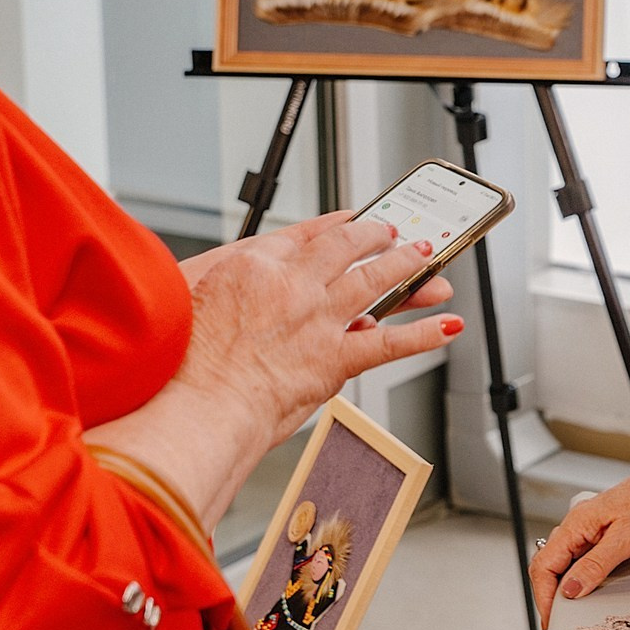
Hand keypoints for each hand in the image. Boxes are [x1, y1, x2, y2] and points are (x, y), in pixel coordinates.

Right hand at [91, 214, 457, 527]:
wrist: (194, 407)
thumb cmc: (182, 369)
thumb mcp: (193, 307)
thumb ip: (232, 296)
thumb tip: (249, 301)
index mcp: (252, 266)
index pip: (304, 233)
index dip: (334, 226)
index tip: (349, 222)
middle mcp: (291, 284)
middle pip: (345, 248)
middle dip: (376, 237)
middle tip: (394, 234)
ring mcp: (316, 319)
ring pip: (375, 282)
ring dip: (407, 269)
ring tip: (426, 261)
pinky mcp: (334, 358)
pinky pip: (390, 342)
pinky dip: (424, 334)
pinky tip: (447, 325)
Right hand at [530, 458, 629, 628]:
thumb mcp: (624, 539)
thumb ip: (594, 566)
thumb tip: (570, 590)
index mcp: (575, 525)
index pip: (543, 565)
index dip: (543, 596)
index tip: (551, 620)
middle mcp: (577, 528)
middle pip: (548, 566)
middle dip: (549, 595)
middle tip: (558, 620)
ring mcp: (589, 532)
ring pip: (563, 563)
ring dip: (563, 587)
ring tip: (570, 611)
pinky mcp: (603, 536)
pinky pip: (581, 560)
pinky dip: (579, 577)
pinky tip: (589, 589)